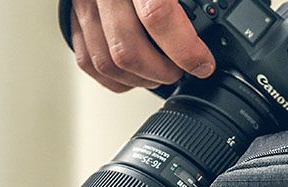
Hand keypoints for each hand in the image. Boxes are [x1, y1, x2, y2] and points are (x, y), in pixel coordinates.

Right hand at [70, 0, 215, 92]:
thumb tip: (214, 21)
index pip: (157, 15)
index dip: (185, 49)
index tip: (203, 63)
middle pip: (128, 50)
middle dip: (163, 72)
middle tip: (184, 69)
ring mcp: (84, 2)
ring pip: (107, 62)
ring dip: (141, 79)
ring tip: (164, 73)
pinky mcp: (74, 16)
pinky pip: (89, 61)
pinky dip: (117, 78)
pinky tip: (139, 74)